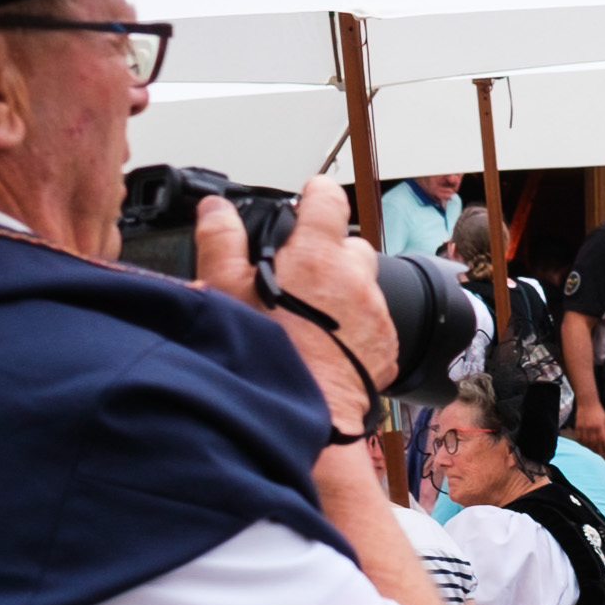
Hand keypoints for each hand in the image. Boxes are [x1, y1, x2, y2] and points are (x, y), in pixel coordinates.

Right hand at [200, 181, 394, 439]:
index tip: (312, 194)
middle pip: (352, 246)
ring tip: (314, 314)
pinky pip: (377, 324)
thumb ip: (221, 240)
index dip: (318, 193)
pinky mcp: (388, 347)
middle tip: (303, 273)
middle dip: (331, 252)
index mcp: (316, 256)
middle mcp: (355, 279)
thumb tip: (216, 209)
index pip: (328, 199)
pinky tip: (330, 341)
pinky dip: (358, 326)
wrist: (302, 411)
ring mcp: (376, 314)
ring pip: (366, 286)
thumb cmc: (262, 353)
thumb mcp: (224, 289)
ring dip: (345, 291)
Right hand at [572, 397, 604, 452]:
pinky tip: (584, 445)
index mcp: (600, 426)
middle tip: (598, 454)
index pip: (602, 440)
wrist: (587, 402)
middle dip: (596, 449)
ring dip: (589, 447)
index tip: (604, 452)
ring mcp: (584, 427)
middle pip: (594, 442)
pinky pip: (579, 437)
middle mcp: (592, 427)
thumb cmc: (598, 411)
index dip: (603, 447)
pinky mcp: (578, 426)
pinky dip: (581, 442)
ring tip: (591, 451)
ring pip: (586, 441)